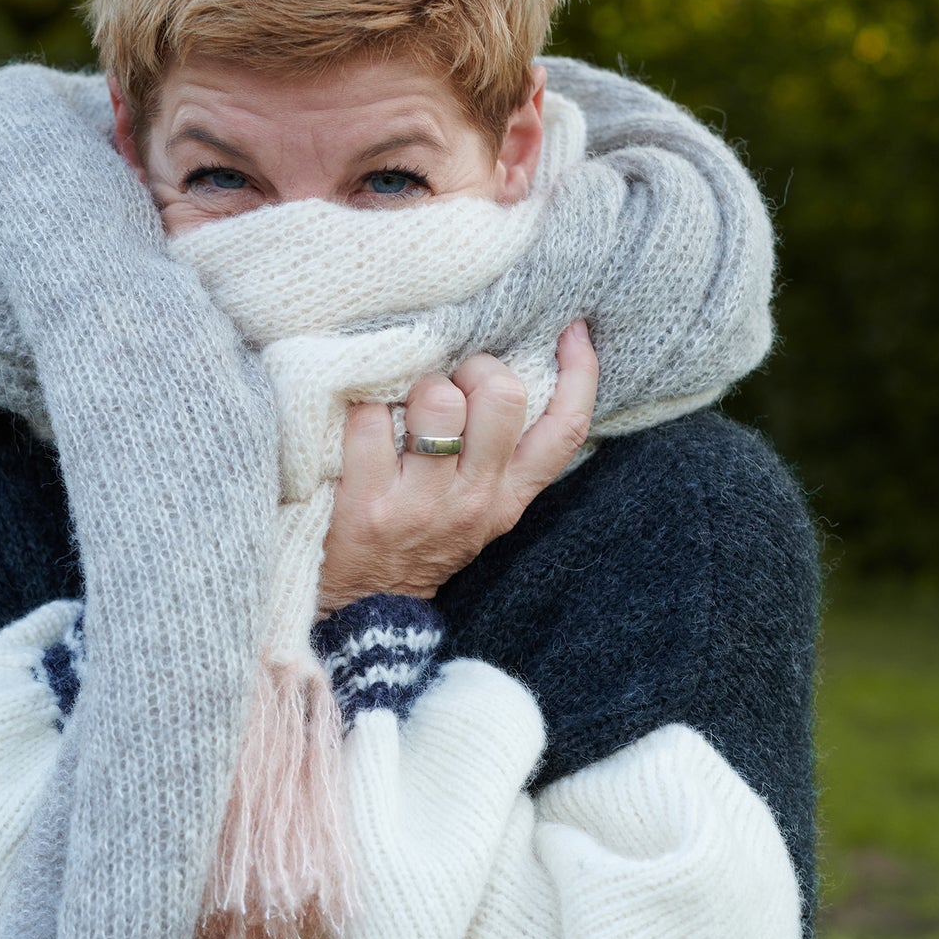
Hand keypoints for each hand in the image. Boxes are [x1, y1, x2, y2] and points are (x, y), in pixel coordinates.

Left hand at [317, 320, 599, 613]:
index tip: (572, 331)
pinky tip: (360, 420)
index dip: (579, 373)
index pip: (566, 430)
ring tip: (402, 403)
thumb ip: (499, 453)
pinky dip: (361, 406)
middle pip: (503, 396)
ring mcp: (421, 502)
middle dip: (475, 368)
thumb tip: (505, 372)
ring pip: (437, 399)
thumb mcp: (481, 507)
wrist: (366, 607)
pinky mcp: (367, 502)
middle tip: (451, 380)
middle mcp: (475, 498)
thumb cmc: (421, 539)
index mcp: (510, 495)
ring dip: (415, 384)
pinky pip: (369, 416)